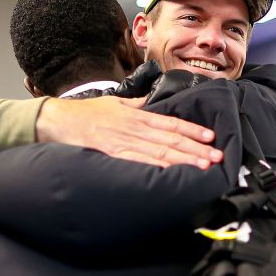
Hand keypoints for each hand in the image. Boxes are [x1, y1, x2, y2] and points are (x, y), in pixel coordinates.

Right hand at [36, 95, 222, 168]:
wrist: (58, 119)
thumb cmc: (86, 113)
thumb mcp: (115, 102)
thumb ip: (136, 105)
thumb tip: (151, 102)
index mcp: (137, 115)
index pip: (171, 123)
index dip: (192, 130)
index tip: (211, 137)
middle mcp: (134, 127)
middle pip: (171, 139)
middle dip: (196, 148)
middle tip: (217, 156)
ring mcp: (124, 141)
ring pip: (160, 151)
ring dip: (183, 159)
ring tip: (203, 166)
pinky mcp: (112, 153)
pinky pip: (139, 161)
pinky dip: (156, 167)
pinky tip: (171, 173)